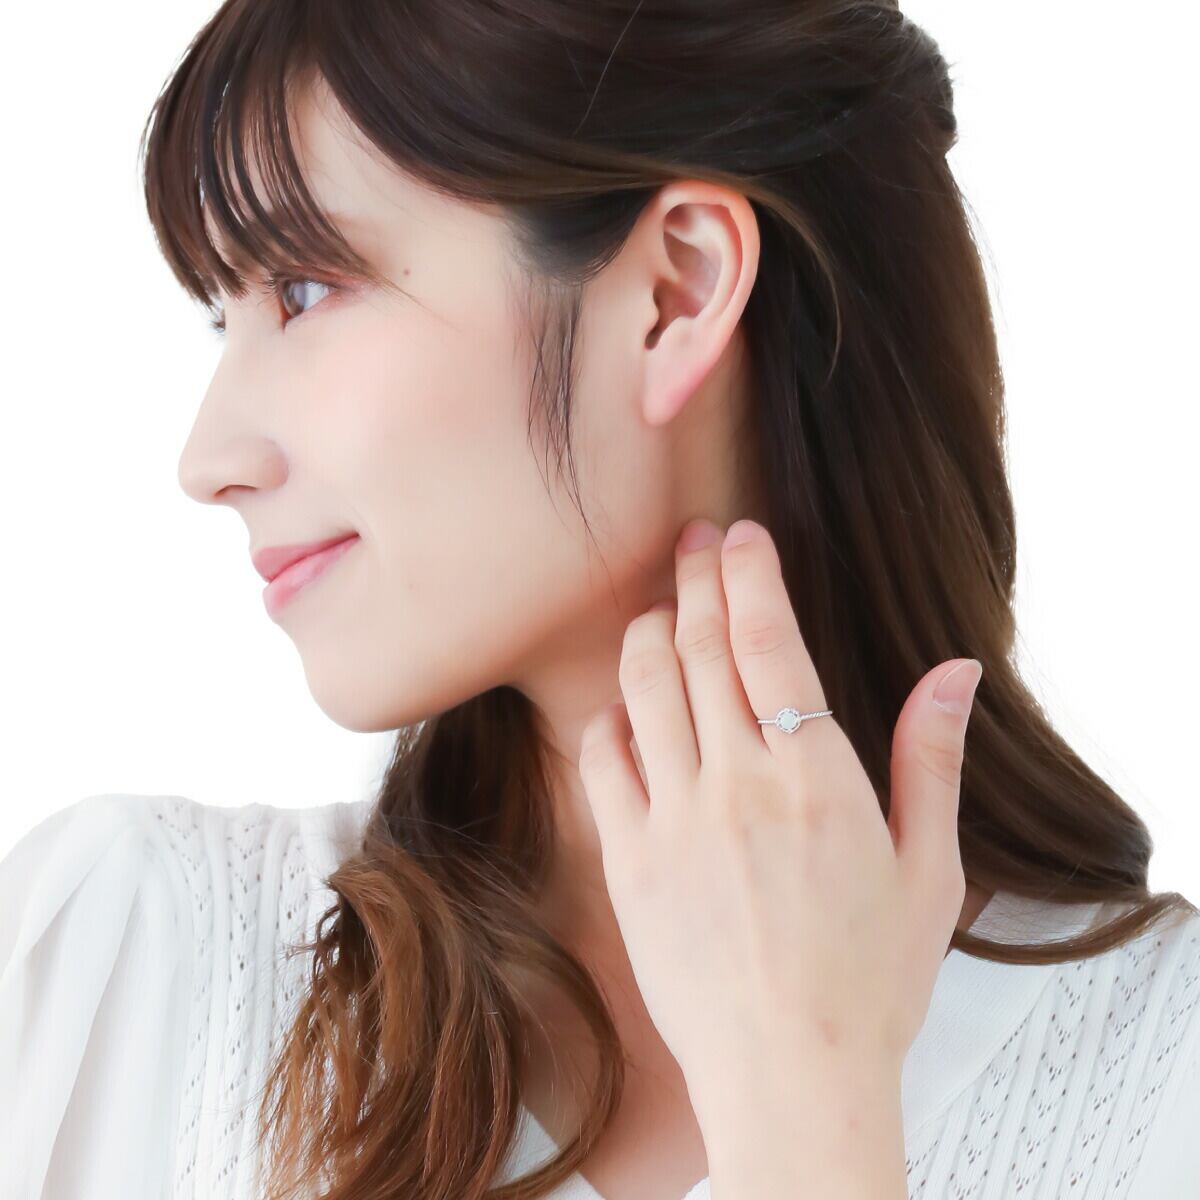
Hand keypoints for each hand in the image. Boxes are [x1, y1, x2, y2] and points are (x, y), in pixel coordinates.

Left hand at [577, 516, 982, 1111]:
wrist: (789, 1074)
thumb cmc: (868, 981)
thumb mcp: (930, 871)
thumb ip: (934, 761)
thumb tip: (954, 671)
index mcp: (816, 776)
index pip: (768, 639)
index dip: (749, 574)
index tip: (739, 535)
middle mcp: (737, 782)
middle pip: (700, 645)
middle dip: (694, 578)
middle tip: (691, 540)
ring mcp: (674, 817)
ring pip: (644, 687)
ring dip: (649, 631)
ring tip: (660, 607)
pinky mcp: (628, 858)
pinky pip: (602, 759)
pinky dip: (611, 715)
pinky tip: (625, 704)